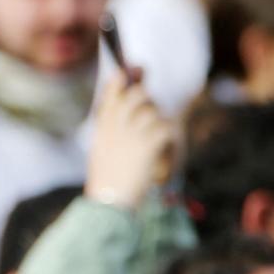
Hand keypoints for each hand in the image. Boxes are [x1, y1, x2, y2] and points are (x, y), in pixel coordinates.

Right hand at [84, 72, 171, 209]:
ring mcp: (131, 134)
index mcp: (102, 126)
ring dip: (160, 125)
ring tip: (157, 143)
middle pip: (138, 96)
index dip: (124, 77)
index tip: (133, 69)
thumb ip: (113, 127)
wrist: (108, 204)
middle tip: (150, 118)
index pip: (112, 91)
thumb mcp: (102, 150)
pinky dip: (170, 138)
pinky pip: (166, 128)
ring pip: (154, 112)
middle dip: (149, 102)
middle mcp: (115, 126)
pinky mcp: (148, 144)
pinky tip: (165, 150)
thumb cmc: (107, 181)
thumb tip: (128, 109)